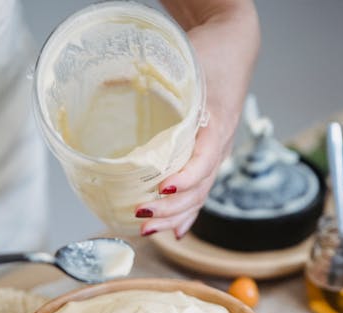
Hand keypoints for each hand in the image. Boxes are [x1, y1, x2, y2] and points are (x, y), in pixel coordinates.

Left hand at [136, 0, 259, 238]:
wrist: (233, 50)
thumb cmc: (207, 55)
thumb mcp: (185, 62)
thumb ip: (158, 78)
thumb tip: (109, 84)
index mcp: (217, 123)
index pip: (205, 161)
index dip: (185, 179)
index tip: (162, 188)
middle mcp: (219, 146)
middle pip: (199, 189)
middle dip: (171, 208)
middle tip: (141, 215)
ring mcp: (215, 156)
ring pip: (199, 197)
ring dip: (173, 217)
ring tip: (147, 230)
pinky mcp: (208, 160)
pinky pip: (199, 193)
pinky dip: (186, 215)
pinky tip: (173, 232)